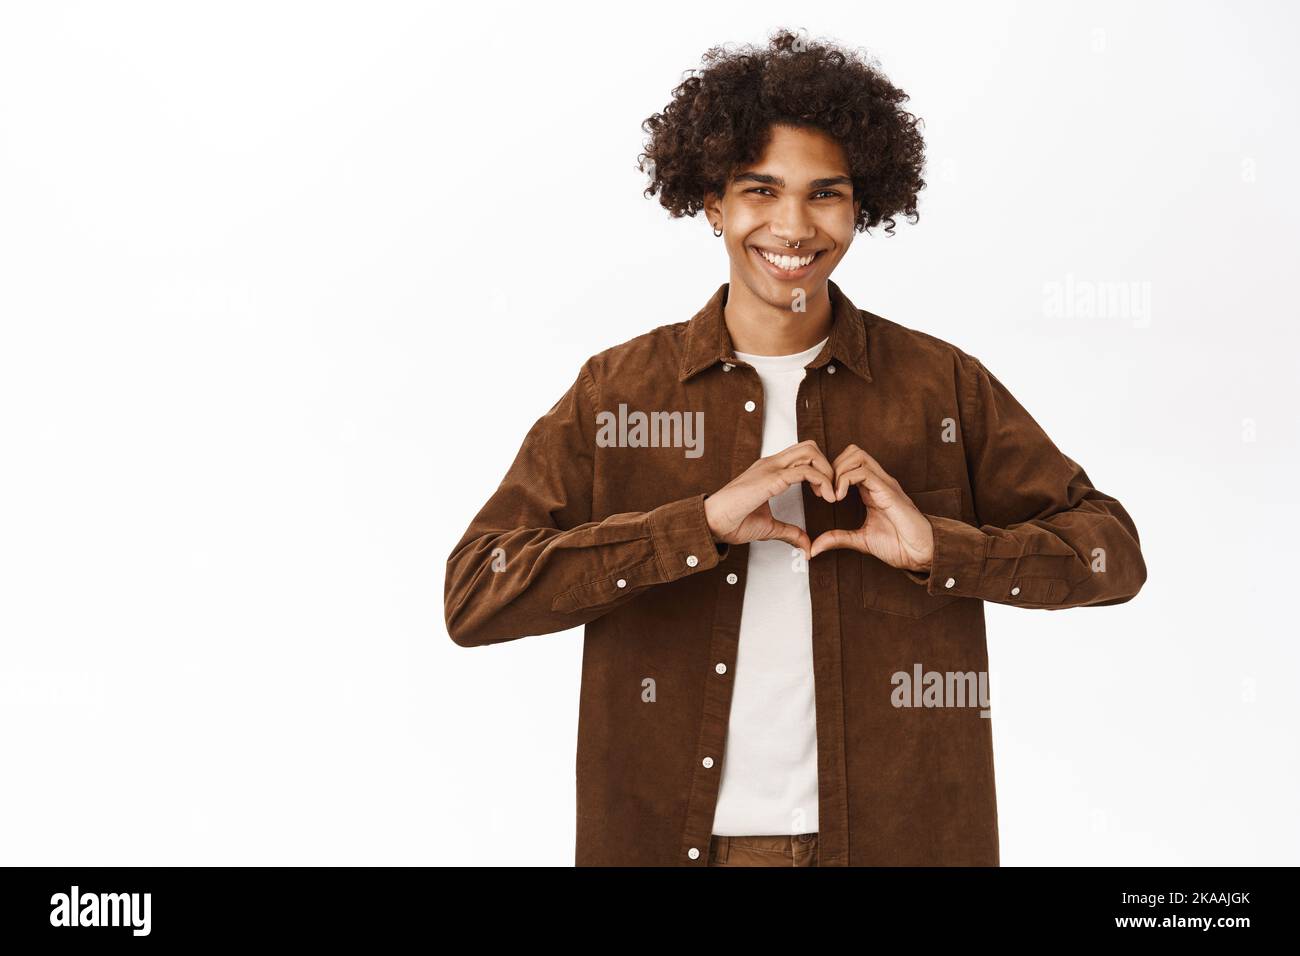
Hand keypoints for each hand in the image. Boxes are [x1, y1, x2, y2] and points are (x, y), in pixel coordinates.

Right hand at [704, 439, 837, 556]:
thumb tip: (806, 544)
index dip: (818, 470)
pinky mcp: (771, 478)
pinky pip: (804, 470)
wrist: (713, 523)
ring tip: (829, 494)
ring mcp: (771, 468)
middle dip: (827, 466)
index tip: (822, 493)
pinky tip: (824, 496)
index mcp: (770, 470)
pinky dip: (821, 481)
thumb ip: (789, 532)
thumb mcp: (769, 527)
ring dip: (826, 471)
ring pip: (810, 452)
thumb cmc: (733, 522)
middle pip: (809, 447)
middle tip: (830, 490)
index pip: (801, 455)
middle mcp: (771, 464)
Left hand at [807, 444, 933, 570]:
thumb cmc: (899, 545)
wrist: (921, 554)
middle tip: (824, 491)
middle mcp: (878, 481)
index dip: (831, 473)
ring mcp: (884, 483)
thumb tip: (815, 547)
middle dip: (832, 467)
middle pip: (851, 452)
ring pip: (856, 455)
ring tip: (832, 494)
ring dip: (837, 471)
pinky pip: (863, 472)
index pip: (849, 463)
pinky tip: (838, 498)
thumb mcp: (861, 540)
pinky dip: (845, 480)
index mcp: (871, 489)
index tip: (820, 494)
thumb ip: (839, 538)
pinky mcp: (888, 491)